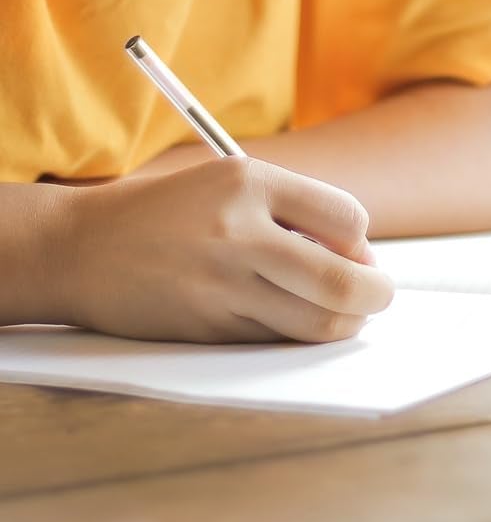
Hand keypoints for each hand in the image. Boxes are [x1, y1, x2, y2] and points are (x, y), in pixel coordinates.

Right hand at [58, 158, 393, 342]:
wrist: (80, 248)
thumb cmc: (172, 212)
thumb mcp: (233, 183)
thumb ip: (297, 211)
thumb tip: (361, 259)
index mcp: (250, 182)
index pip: (347, 217)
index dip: (362, 241)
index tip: (357, 252)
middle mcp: (238, 233)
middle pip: (341, 282)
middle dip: (375, 294)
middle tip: (378, 295)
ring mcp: (220, 285)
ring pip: (314, 321)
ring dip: (345, 321)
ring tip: (344, 311)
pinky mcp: (204, 327)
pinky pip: (274, 339)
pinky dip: (297, 334)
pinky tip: (292, 319)